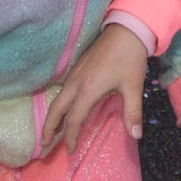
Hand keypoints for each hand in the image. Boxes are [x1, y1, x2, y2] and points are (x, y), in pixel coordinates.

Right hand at [44, 22, 147, 156]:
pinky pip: (62, 91)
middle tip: (44, 145)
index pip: (74, 119)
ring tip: (50, 132)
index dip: (70, 136)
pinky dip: (58, 105)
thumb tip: (136, 135)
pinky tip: (63, 110)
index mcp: (88, 89)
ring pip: (57, 99)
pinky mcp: (77, 68)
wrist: (126, 30)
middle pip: (56, 109)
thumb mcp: (133, 87)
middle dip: (48, 128)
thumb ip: (132, 113)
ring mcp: (75, 74)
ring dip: (52, 117)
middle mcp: (76, 82)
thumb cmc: (130, 59)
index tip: (71, 150)